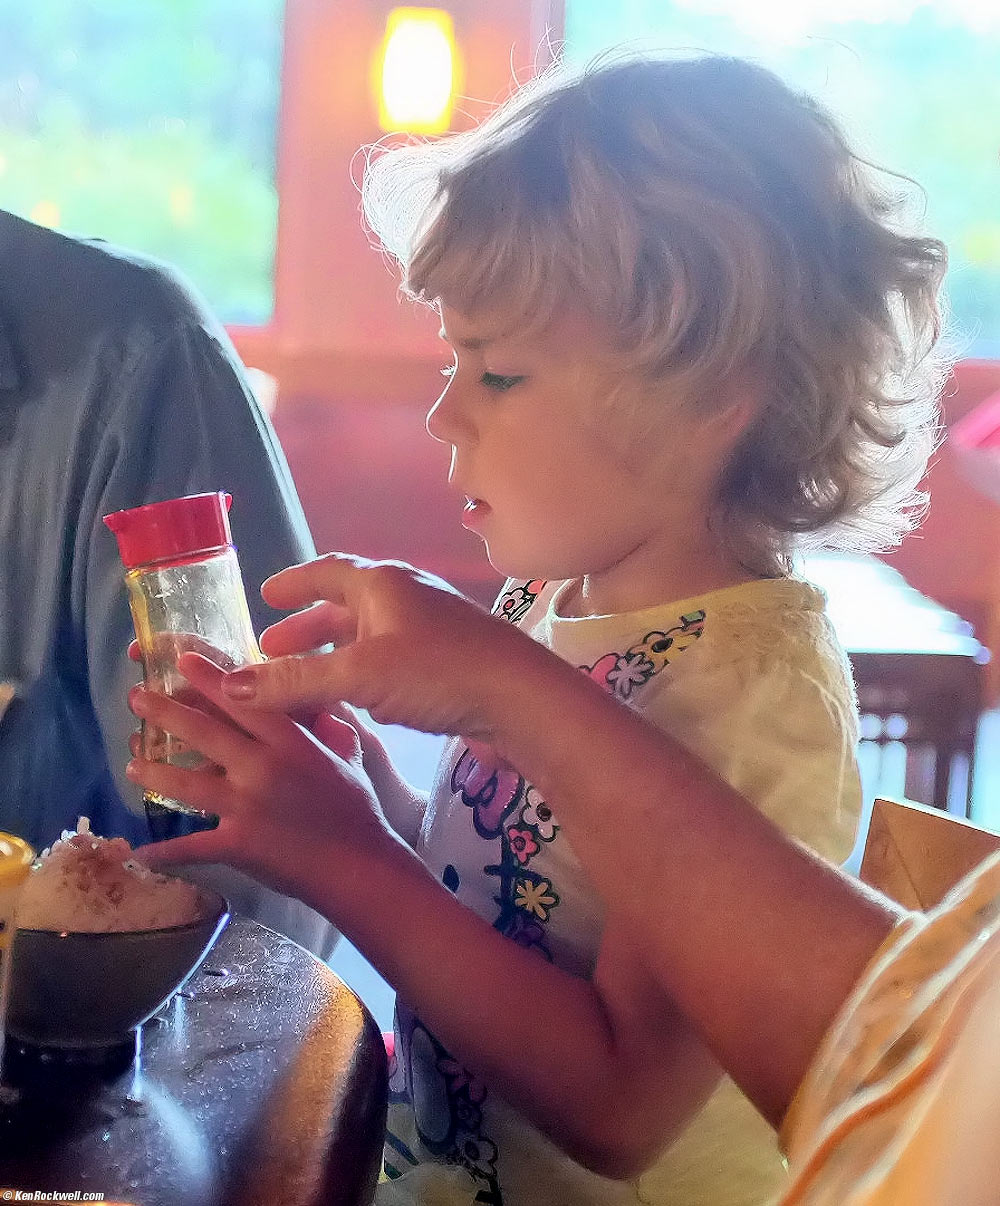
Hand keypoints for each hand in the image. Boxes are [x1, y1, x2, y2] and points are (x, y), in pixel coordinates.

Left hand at [126, 651, 400, 903]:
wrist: (360, 867)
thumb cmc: (358, 810)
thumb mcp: (348, 756)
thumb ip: (328, 728)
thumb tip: (320, 704)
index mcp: (291, 742)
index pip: (245, 701)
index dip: (211, 678)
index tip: (183, 660)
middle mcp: (263, 767)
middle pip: (205, 732)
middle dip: (166, 712)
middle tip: (137, 697)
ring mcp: (247, 806)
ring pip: (188, 783)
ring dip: (155, 772)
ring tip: (131, 764)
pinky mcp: (238, 844)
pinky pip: (192, 847)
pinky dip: (164, 853)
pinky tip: (140, 852)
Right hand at [218, 554, 534, 741]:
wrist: (524, 700)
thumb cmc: (440, 672)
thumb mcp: (359, 675)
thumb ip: (296, 681)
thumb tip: (230, 685)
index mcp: (383, 584)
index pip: (327, 572)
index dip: (293, 584)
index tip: (264, 597)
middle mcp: (406, 599)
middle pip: (346, 608)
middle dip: (307, 629)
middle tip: (271, 651)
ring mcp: (430, 632)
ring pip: (368, 640)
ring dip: (333, 658)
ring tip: (302, 682)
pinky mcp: (447, 666)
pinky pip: (389, 665)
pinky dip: (361, 678)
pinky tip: (353, 705)